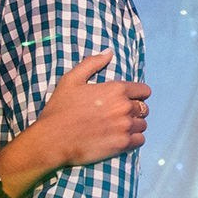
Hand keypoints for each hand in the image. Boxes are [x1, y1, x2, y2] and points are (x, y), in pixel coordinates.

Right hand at [34, 51, 148, 167]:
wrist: (53, 139)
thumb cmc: (60, 109)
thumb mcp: (71, 80)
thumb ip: (92, 63)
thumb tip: (108, 52)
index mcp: (116, 90)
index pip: (144, 91)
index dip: (138, 95)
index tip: (130, 99)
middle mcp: (124, 107)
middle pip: (144, 108)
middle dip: (135, 111)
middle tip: (121, 115)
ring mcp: (125, 127)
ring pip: (142, 125)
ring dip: (135, 125)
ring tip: (121, 127)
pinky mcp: (122, 144)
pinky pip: (140, 140)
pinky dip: (134, 139)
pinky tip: (123, 138)